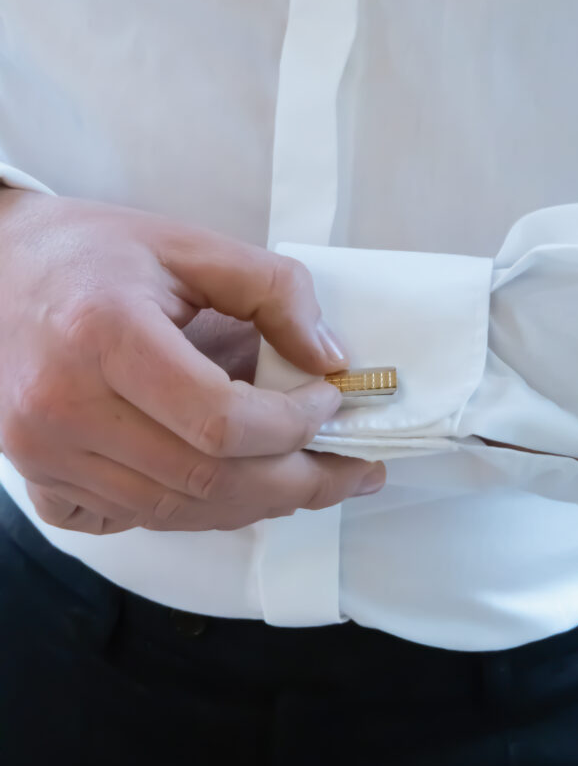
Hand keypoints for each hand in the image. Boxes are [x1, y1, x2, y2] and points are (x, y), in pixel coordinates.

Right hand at [0, 190, 385, 533]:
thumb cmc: (91, 251)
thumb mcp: (189, 244)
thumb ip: (274, 290)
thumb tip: (330, 359)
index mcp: (103, 336)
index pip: (221, 420)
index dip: (294, 422)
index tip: (330, 400)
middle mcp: (62, 408)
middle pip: (205, 480)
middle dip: (296, 482)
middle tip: (350, 469)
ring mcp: (43, 452)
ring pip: (174, 511)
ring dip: (253, 502)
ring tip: (307, 478)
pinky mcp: (38, 476)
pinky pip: (131, 520)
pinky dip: (193, 510)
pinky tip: (232, 485)